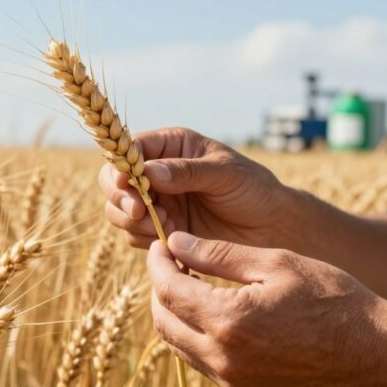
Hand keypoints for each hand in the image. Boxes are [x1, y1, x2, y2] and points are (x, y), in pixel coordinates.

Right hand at [98, 127, 289, 248]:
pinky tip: (173, 239)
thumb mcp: (224, 174)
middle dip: (121, 198)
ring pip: (119, 211)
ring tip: (167, 227)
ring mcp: (157, 203)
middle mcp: (157, 173)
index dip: (121, 166)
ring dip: (133, 222)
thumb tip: (148, 171)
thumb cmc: (254, 190)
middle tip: (141, 212)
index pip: (129, 149)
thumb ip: (186, 172)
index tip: (129, 184)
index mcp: (171, 146)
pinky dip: (145, 240)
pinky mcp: (161, 230)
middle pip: (114, 181)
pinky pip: (134, 236)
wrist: (272, 229)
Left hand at [147, 231, 386, 386]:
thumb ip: (218, 254)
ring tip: (187, 283)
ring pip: (177, 345)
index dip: (157, 263)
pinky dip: (192, 335)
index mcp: (228, 320)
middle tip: (170, 261)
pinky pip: (199, 361)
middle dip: (159, 288)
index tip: (160, 244)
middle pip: (163, 320)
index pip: (168, 290)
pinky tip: (209, 311)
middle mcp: (223, 357)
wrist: (371, 352)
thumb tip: (175, 243)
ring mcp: (231, 380)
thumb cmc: (330, 297)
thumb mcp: (274, 262)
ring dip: (172, 313)